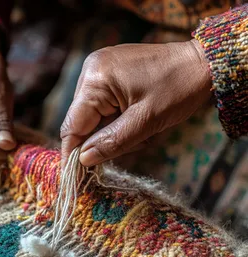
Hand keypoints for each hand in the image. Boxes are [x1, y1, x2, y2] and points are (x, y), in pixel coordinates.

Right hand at [60, 40, 211, 166]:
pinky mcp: (109, 72)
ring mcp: (100, 69)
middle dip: (103, 140)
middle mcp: (92, 70)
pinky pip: (104, 106)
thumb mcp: (145, 122)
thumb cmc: (179, 89)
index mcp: (97, 79)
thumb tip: (83, 160)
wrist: (203, 62)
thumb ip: (111, 143)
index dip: (73, 151)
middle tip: (133, 144)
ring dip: (113, 130)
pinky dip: (117, 119)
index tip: (74, 175)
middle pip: (83, 121)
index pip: (73, 124)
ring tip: (142, 129)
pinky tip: (138, 118)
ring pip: (94, 116)